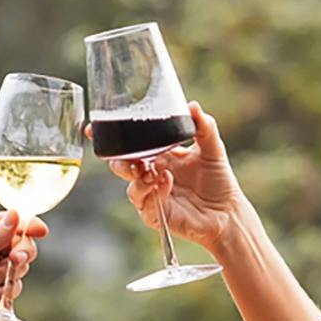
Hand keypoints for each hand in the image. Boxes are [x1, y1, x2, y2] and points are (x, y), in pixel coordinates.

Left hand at [0, 210, 47, 320]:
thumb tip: (16, 214)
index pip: (7, 222)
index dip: (26, 225)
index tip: (41, 231)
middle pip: (20, 244)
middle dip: (19, 253)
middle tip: (14, 260)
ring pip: (19, 268)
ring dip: (4, 277)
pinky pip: (14, 288)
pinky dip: (3, 293)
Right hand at [110, 102, 247, 251]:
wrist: (228, 213)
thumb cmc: (219, 182)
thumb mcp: (212, 149)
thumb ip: (204, 127)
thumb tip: (193, 106)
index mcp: (160, 155)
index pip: (129, 145)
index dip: (109, 138)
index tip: (93, 129)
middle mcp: (151, 174)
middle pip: (121, 166)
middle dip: (119, 161)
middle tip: (132, 160)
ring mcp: (151, 195)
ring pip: (129, 186)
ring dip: (137, 178)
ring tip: (152, 172)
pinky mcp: (155, 214)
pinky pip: (143, 204)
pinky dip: (153, 192)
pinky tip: (166, 183)